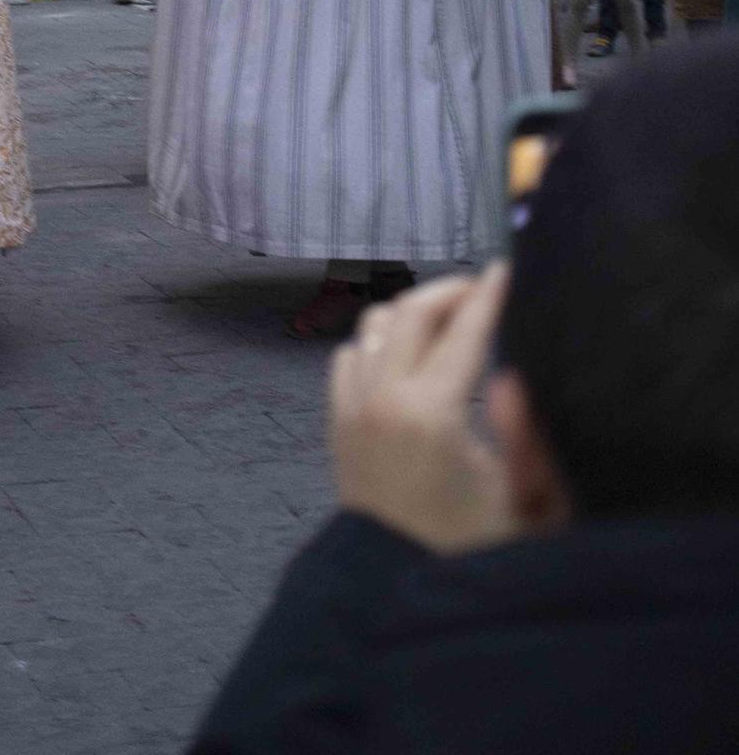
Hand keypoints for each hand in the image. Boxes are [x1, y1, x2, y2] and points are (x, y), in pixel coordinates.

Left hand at [331, 266, 514, 554]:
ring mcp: (351, 408)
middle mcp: (382, 398)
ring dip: (411, 312)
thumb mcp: (525, 506)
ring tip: (446, 320)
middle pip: (411, 312)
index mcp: (430, 412)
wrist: (399, 594)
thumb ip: (526, 437)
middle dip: (449, 291)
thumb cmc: (473, 553)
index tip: (509, 268)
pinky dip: (376, 342)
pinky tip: (403, 355)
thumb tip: (512, 375)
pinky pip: (348, 356)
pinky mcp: (335, 423)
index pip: (462, 332)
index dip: (489, 296)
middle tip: (482, 291)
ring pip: (374, 326)